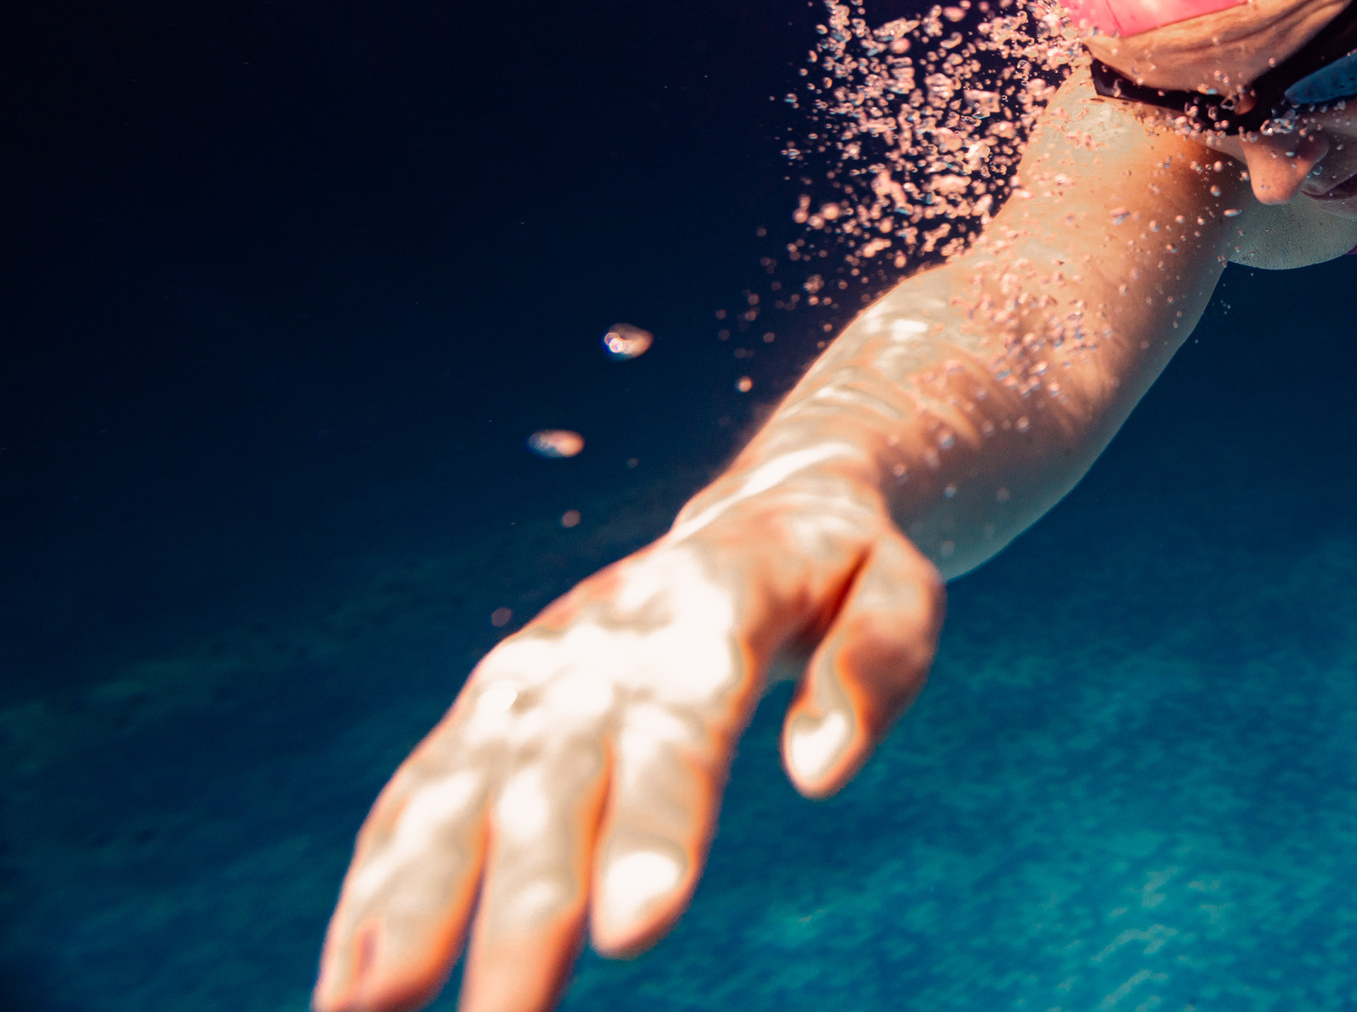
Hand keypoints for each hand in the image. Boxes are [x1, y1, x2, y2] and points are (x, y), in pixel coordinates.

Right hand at [313, 452, 944, 1011]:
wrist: (759, 509)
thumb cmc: (836, 570)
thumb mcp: (893, 584)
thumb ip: (875, 661)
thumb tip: (824, 768)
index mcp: (703, 612)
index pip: (676, 730)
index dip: (654, 828)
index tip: (638, 933)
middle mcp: (595, 650)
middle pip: (553, 787)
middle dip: (523, 912)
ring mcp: (527, 683)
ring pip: (456, 796)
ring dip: (405, 907)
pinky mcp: (488, 714)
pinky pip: (417, 800)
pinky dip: (376, 890)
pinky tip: (347, 985)